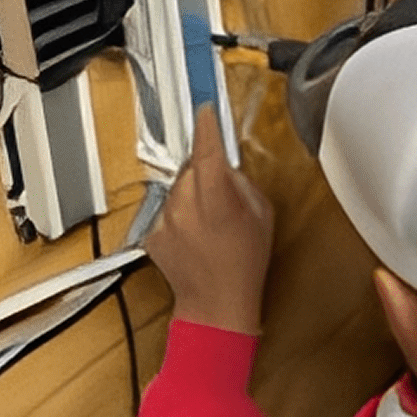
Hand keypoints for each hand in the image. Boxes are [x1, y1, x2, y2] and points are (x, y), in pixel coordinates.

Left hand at [146, 105, 274, 334]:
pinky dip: (180, 216)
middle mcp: (187, 207)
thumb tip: (227, 169)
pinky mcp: (153, 233)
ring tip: (210, 223)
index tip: (205, 111)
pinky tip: (195, 236)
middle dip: (205, 172)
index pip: (208, 151)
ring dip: (191, 195)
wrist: (216, 305)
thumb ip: (243, 186)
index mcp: (217, 200)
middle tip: (222, 196)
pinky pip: (167, 210)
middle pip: (191, 168)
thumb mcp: (262, 218)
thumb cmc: (244, 266)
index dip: (207, 127)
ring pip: (177, 188)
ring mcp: (167, 221)